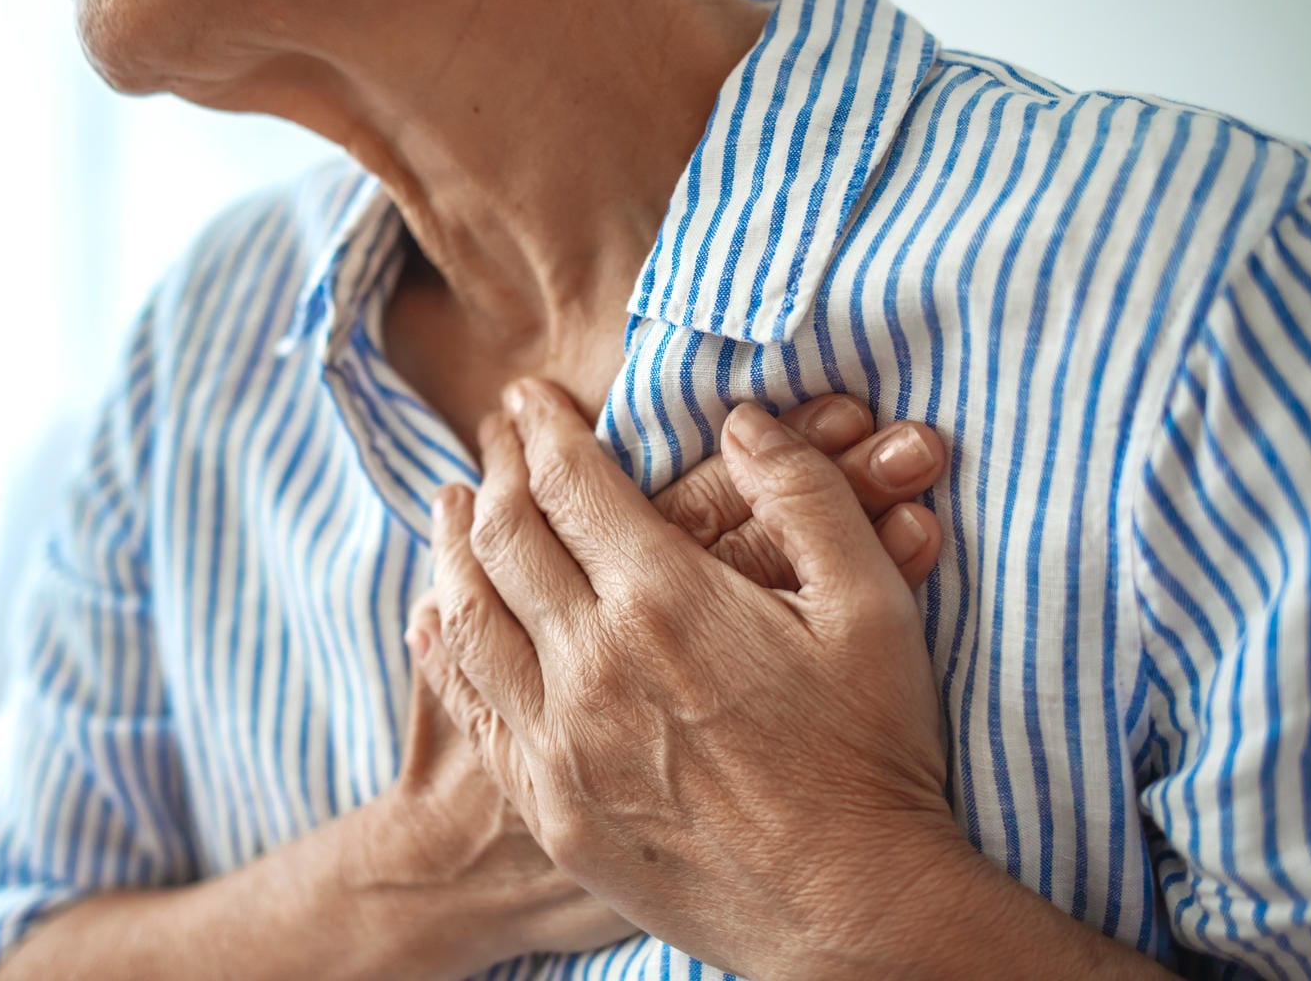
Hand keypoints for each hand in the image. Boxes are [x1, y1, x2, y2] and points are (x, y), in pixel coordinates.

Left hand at [410, 379, 958, 979]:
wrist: (850, 912)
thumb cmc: (874, 755)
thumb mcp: (872, 610)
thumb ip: (807, 499)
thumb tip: (745, 422)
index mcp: (664, 601)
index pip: (570, 482)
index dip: (543, 427)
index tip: (530, 398)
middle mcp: (590, 664)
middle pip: (505, 537)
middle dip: (495, 471)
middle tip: (493, 439)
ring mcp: (557, 741)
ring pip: (467, 616)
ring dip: (452, 547)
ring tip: (451, 506)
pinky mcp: (547, 804)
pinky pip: (470, 707)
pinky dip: (443, 645)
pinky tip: (437, 617)